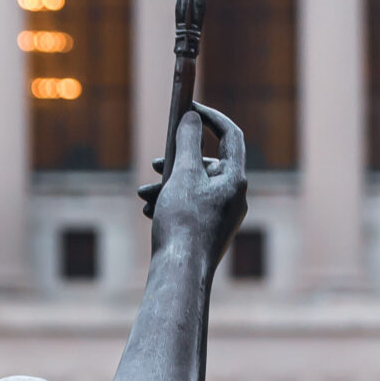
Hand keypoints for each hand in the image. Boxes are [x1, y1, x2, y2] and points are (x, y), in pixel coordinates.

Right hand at [147, 104, 248, 275]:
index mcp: (236, 180)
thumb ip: (187, 142)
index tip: (188, 107)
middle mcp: (235, 197)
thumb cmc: (183, 223)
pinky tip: (150, 211)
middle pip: (207, 164)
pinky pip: (191, 205)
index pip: (230, 136)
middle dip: (177, 160)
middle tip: (155, 164)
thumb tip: (192, 117)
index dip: (210, 117)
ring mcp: (224, 216)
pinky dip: (170, 202)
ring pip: (195, 186)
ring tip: (144, 194)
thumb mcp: (182, 175)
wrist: (180, 272)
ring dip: (168, 184)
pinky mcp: (210, 231)